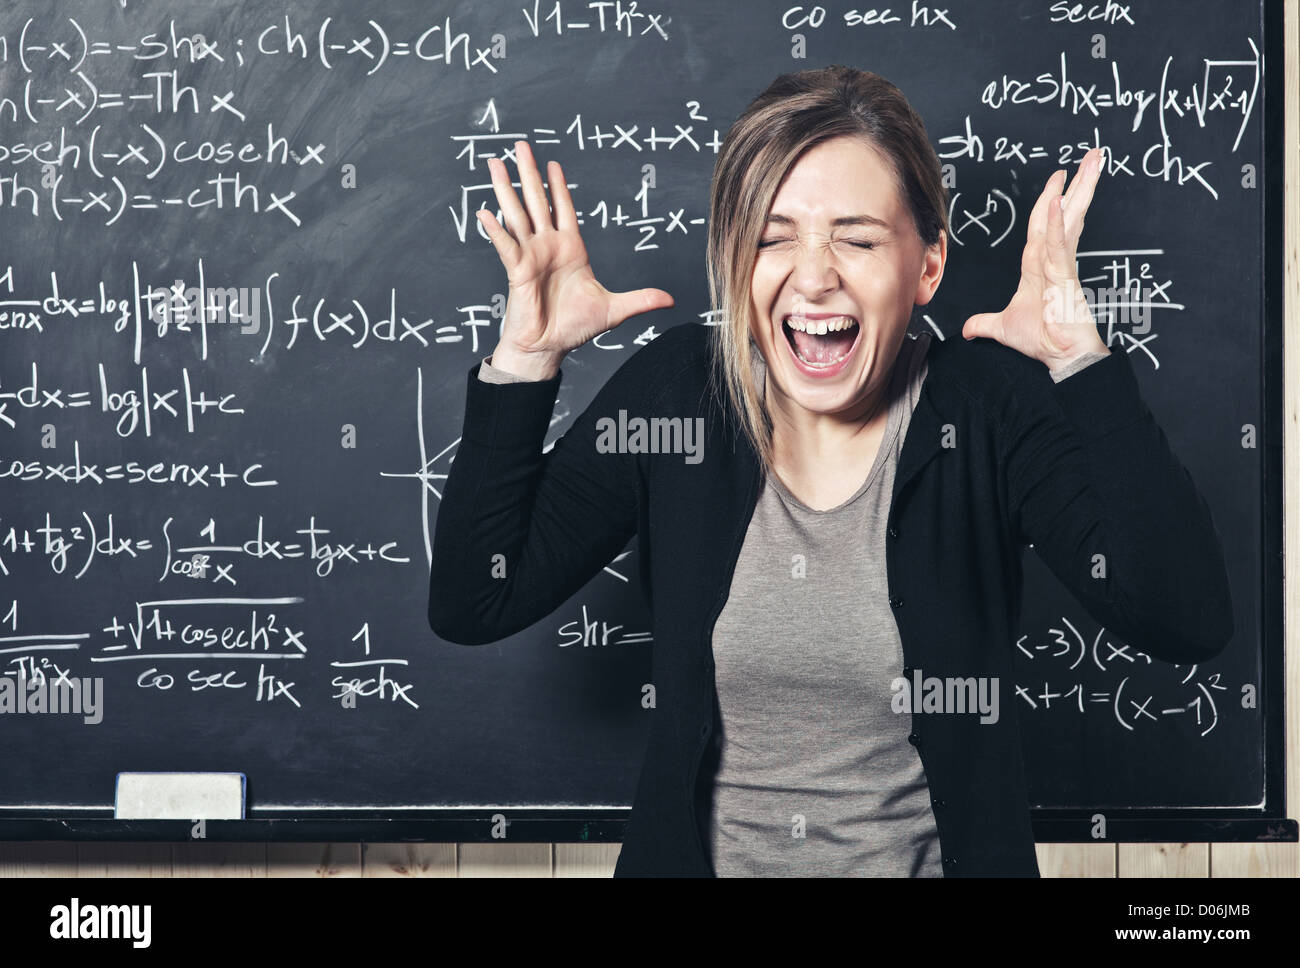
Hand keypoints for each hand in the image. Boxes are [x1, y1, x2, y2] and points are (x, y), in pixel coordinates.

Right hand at [476, 140, 673, 379]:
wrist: (550, 348)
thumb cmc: (575, 327)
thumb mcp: (614, 310)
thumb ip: (641, 299)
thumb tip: (671, 300)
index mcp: (571, 249)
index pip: (564, 209)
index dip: (559, 186)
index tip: (553, 163)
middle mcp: (548, 247)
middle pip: (537, 201)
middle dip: (529, 173)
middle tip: (521, 145)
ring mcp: (530, 257)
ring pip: (517, 215)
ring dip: (505, 189)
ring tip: (495, 164)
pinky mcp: (517, 271)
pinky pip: (506, 246)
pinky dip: (495, 230)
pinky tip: (485, 212)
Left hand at [961, 148, 1107, 370]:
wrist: (1061, 357)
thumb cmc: (1043, 338)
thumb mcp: (1003, 327)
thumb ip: (985, 323)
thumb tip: (967, 330)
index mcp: (1040, 264)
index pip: (1044, 223)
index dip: (1051, 199)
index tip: (1059, 179)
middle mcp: (1053, 259)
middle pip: (1064, 212)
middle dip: (1078, 183)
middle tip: (1091, 156)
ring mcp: (1061, 265)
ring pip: (1069, 219)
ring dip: (1079, 190)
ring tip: (1092, 163)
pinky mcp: (1064, 276)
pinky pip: (1058, 245)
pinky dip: (1057, 224)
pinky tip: (1058, 202)